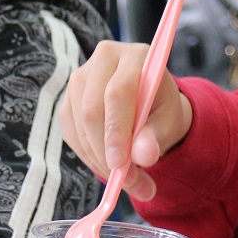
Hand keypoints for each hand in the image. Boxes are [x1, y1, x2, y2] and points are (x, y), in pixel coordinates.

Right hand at [59, 40, 192, 200]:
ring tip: (122, 179)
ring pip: (78, 122)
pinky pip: (70, 131)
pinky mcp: (69, 97)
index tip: (120, 164)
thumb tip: (143, 156)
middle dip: (105, 151)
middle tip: (124, 181)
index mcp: (135, 56)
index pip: (118, 93)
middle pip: (92, 108)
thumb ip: (155, 138)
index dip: (116, 130)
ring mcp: (81, 76)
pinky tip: (106, 165)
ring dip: (97, 158)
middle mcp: (104, 58)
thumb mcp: (168, 124)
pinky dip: (87, 155)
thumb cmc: (161, 111)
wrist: (150, 107)